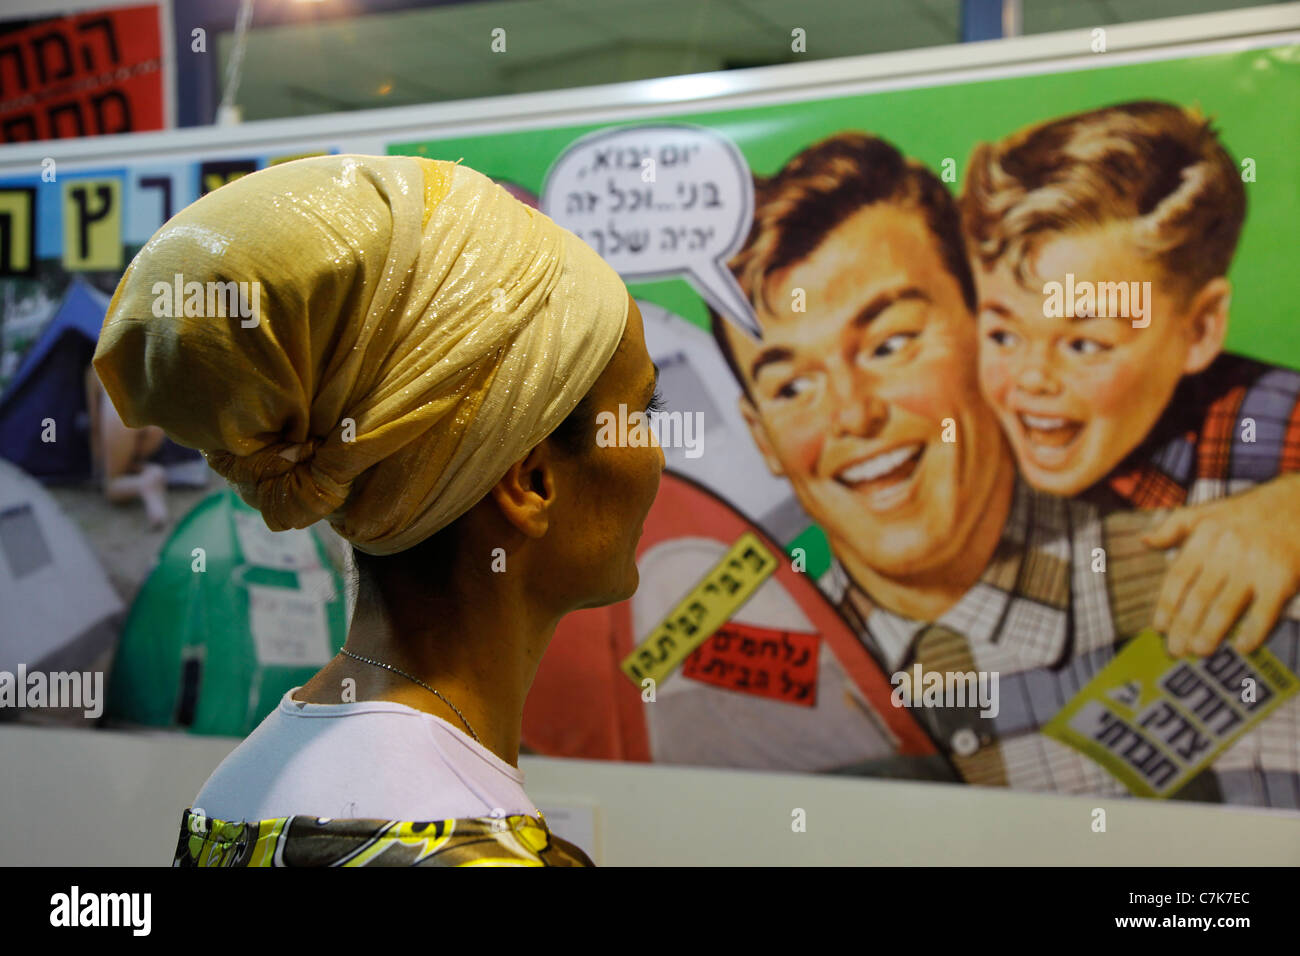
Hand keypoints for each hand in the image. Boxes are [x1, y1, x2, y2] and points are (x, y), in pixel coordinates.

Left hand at [1142, 474, 1299, 656]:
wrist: (1299, 502)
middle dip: (1183, 626)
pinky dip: (1253, 631)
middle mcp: (1227, 551)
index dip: (1166, 604)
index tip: (1159, 627)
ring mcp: (1255, 565)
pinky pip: (1264, 611)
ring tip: (1198, 651)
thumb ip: (1174, 525)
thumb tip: (1144, 541)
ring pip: (1226, 606)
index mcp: (1205, 537)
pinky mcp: (1282, 577)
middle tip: (1175, 650)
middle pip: (1198, 596)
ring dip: (1210, 633)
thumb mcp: (1208, 511)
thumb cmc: (1249, 511)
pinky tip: (1242, 647)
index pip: (1178, 577)